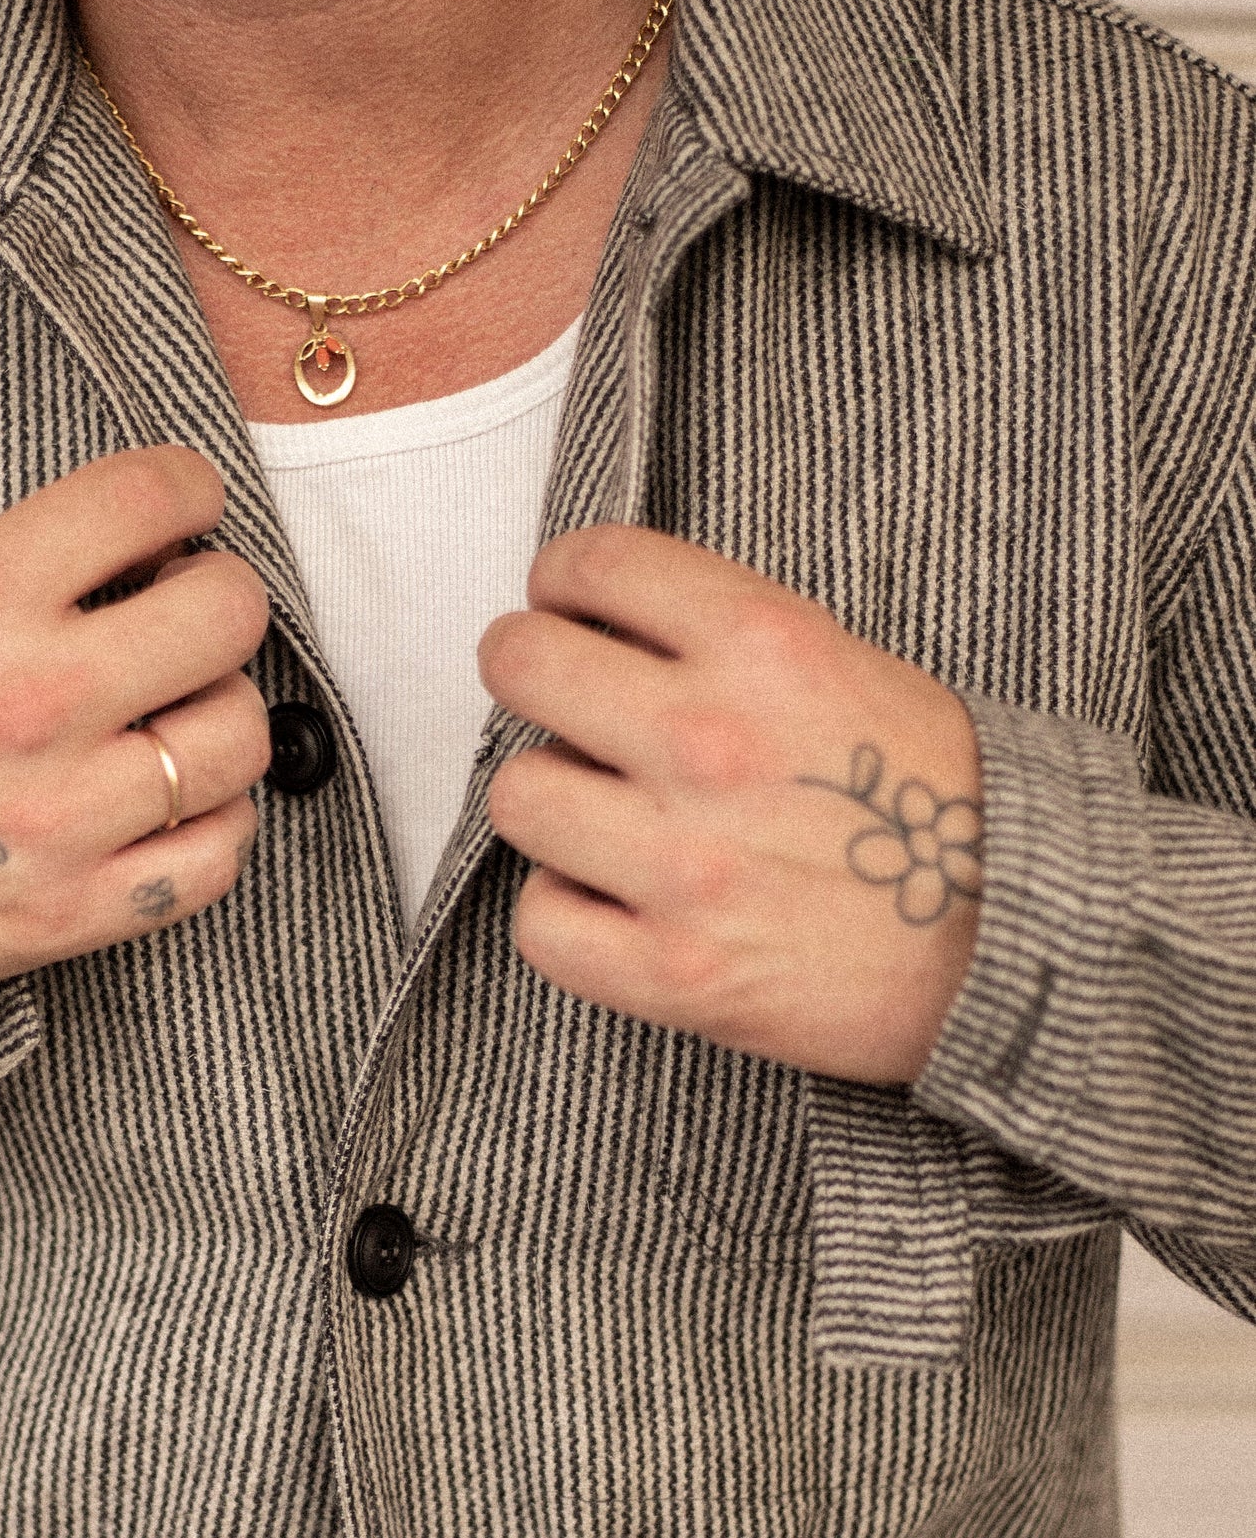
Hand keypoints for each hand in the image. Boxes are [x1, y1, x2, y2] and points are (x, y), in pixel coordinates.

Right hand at [0, 447, 270, 1002]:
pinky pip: (218, 858)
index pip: (146, 497)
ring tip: (176, 723)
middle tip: (187, 620)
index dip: (190, 489)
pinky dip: (215, 828)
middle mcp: (33, 701)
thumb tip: (145, 553)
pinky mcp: (74, 910)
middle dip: (218, 603)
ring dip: (222, 720)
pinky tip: (174, 810)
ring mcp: (61, 815)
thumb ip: (20, 572)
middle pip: (226, 615)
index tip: (188, 508)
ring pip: (240, 739)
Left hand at [479, 526, 982, 1083]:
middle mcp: (709, 743)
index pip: (593, 565)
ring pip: (518, 796)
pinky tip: (613, 900)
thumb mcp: (847, 666)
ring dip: (552, 801)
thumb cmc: (941, 804)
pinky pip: (540, 923)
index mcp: (762, 646)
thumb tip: (609, 631)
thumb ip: (727, 638)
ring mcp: (683, 864)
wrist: (1020, 942)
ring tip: (604, 814)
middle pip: (520, 666)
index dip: (559, 581)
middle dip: (528, 673)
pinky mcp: (673, 972)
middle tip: (555, 697)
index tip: (561, 602)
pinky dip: (566, 913)